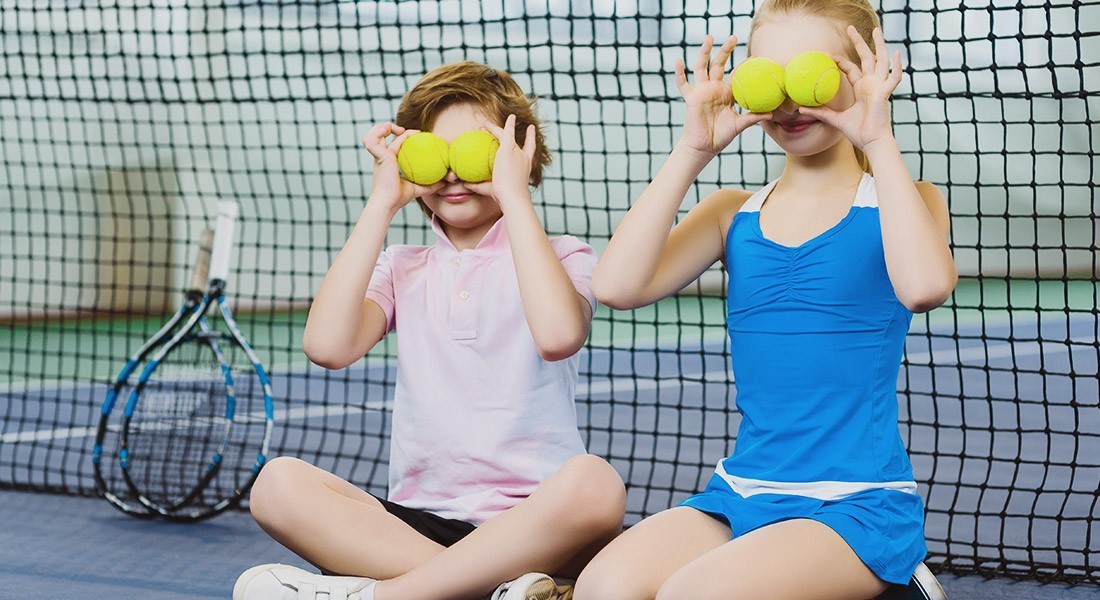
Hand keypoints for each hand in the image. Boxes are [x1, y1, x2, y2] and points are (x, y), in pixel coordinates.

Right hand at [361, 123, 443, 211]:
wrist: (388, 202)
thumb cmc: (399, 198)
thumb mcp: (418, 188)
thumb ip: (430, 185)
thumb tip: (445, 183)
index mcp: (387, 163)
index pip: (390, 145)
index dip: (400, 137)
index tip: (415, 135)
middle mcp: (381, 158)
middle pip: (379, 137)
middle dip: (389, 128)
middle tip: (403, 130)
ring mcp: (378, 156)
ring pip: (373, 135)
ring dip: (382, 127)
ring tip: (396, 128)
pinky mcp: (378, 155)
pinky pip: (373, 140)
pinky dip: (379, 132)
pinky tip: (393, 131)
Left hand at [464, 114, 535, 206]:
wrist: (512, 196)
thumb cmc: (504, 197)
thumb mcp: (490, 189)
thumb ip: (478, 186)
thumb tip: (464, 184)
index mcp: (525, 167)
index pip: (529, 153)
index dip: (530, 142)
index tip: (531, 132)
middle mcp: (523, 158)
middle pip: (521, 142)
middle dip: (520, 133)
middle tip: (519, 125)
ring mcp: (517, 152)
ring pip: (507, 135)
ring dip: (498, 128)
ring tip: (487, 124)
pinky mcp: (508, 148)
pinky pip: (505, 132)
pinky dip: (501, 125)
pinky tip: (494, 120)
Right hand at [675, 35, 770, 156]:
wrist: (704, 147)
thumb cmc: (721, 136)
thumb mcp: (739, 125)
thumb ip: (753, 117)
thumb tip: (771, 113)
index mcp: (726, 94)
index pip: (735, 75)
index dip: (743, 65)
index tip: (754, 55)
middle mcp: (713, 89)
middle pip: (719, 64)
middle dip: (725, 50)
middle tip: (734, 37)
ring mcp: (701, 92)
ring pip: (702, 67)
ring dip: (704, 52)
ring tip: (709, 37)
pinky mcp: (691, 98)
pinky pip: (683, 84)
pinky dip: (679, 73)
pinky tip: (678, 61)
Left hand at [798, 26, 902, 150]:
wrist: (871, 143)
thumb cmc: (858, 132)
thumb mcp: (835, 119)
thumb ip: (819, 112)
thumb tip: (799, 109)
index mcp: (861, 88)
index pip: (851, 68)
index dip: (840, 60)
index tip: (827, 53)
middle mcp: (871, 84)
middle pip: (866, 58)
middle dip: (859, 42)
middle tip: (851, 28)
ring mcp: (879, 87)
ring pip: (881, 61)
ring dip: (879, 45)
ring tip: (877, 31)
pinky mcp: (885, 94)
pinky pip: (894, 78)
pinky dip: (896, 66)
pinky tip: (897, 53)